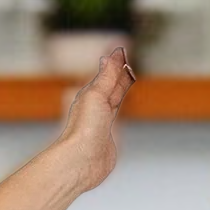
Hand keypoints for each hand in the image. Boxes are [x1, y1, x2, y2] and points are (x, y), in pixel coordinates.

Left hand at [54, 48, 135, 192]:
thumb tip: (109, 56)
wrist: (82, 160)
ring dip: (120, 86)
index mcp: (90, 94)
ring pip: (114, 98)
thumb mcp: (97, 95)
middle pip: (110, 84)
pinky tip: (118, 105)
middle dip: (119, 72)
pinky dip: (120, 106)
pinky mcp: (109, 137)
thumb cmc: (84, 129)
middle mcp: (95, 106)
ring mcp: (102, 122)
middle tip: (127, 58)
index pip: (107, 73)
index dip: (116, 62)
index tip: (123, 49)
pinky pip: (116, 116)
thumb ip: (107, 77)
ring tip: (126, 76)